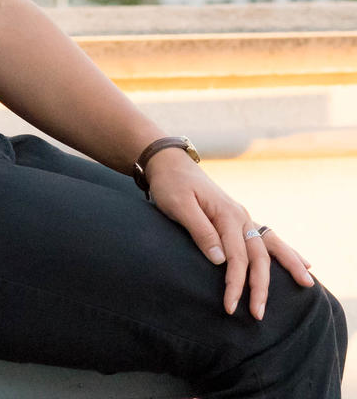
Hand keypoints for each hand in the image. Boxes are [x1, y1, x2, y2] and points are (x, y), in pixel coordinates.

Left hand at [144, 148, 314, 320]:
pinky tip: (302, 261)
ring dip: (288, 265)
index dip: (235, 283)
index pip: (236, 257)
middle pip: (258, 256)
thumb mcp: (178, 205)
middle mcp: (240, 216)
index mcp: (227, 214)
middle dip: (260, 287)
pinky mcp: (238, 218)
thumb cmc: (171, 184)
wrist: (170, 162)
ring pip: (271, 245)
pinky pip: (267, 237)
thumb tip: (222, 261)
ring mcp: (242, 216)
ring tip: (307, 284)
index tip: (230, 306)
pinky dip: (284, 251)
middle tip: (258, 315)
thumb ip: (200, 231)